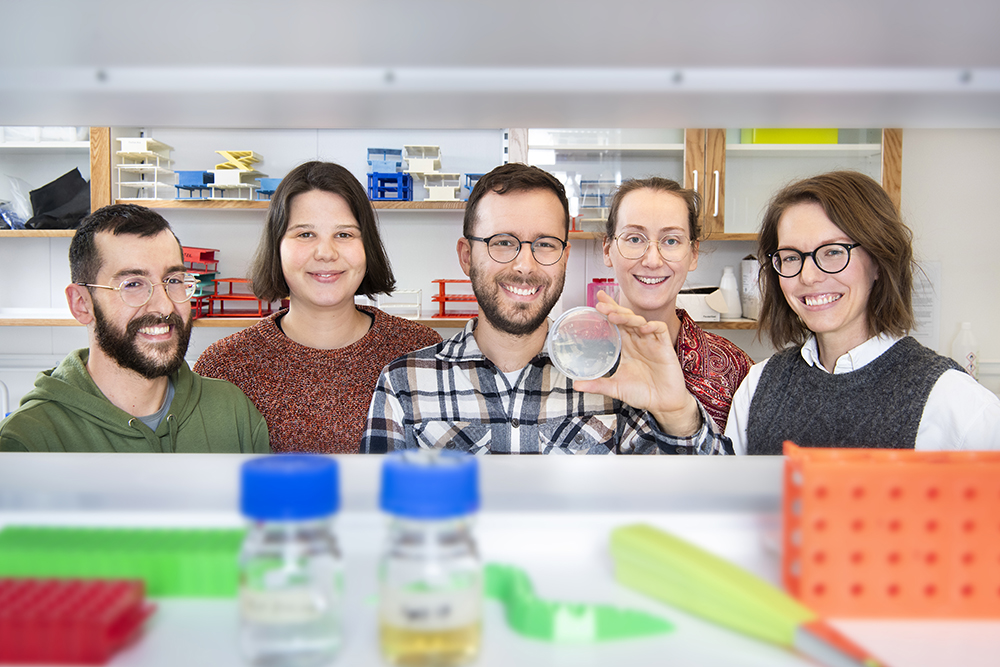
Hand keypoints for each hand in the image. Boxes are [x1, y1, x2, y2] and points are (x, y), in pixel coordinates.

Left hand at [574, 291, 701, 435]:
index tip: (597, 300)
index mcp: (627, 346)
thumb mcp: (616, 388)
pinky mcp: (665, 348)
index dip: (609, 310)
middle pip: (626, 318)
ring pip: (640, 321)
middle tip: (601, 304)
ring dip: (627, 317)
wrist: (664, 404)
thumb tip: (576, 384)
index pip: (616, 323)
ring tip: (614, 315)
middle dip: (614, 309)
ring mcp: (652, 343)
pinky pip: (660, 330)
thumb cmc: (643, 393)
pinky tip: (643, 328)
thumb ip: (597, 384)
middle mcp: (639, 341)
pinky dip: (652, 326)